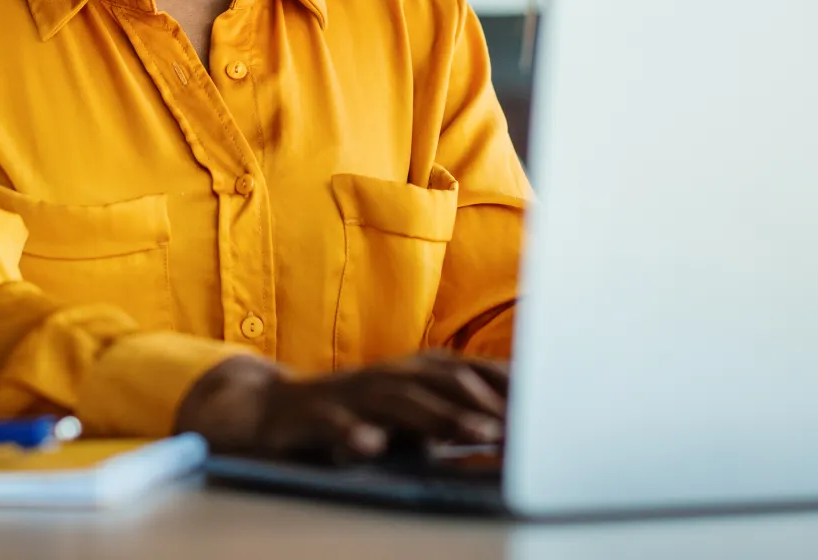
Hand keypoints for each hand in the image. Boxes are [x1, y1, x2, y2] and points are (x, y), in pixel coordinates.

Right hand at [174, 351, 507, 461]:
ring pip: (398, 400)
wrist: (267, 411)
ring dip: (441, 416)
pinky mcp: (312, 416)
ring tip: (477, 434)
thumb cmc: (349, 416)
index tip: (550, 404)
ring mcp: (349, 394)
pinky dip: (353, 434)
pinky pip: (334, 425)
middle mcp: (385, 376)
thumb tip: (508, 434)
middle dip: (486, 401)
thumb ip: (448, 420)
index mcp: (411, 373)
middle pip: (442, 380)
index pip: (468, 370)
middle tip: (526, 426)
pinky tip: (372, 447)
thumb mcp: (403, 417)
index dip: (507, 385)